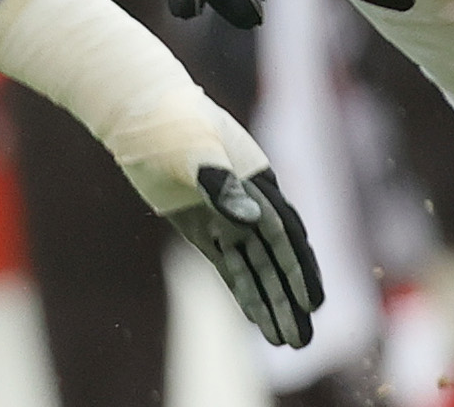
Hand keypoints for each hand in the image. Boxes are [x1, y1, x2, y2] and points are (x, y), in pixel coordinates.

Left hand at [149, 107, 322, 347]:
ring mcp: (227, 218)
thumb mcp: (194, 147)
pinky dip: (246, 294)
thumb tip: (251, 220)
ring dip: (272, 304)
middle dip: (291, 299)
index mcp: (259, 181)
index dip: (299, 269)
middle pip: (277, 259)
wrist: (140, 111)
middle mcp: (250, 204)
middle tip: (303, 339)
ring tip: (289, 342)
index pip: (284, 234)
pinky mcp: (203, 229)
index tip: (312, 303)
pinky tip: (260, 322)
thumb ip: (220, 183)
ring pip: (256, 269)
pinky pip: (231, 267)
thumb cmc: (172, 122)